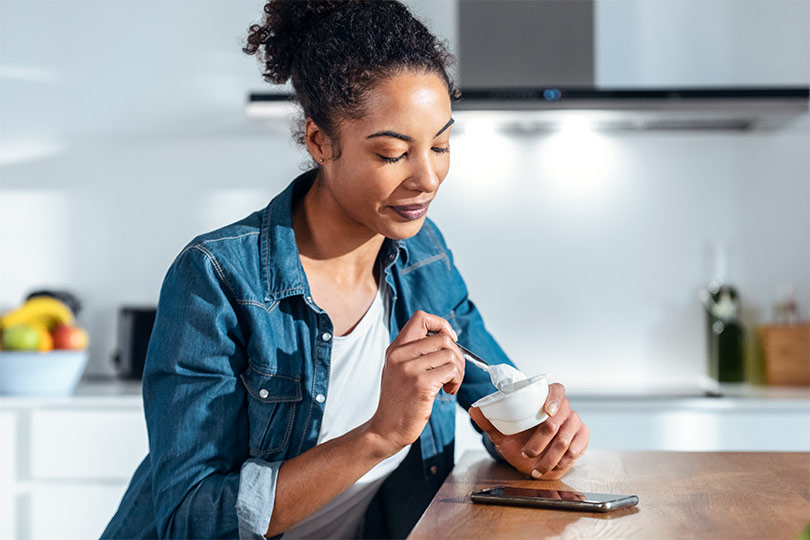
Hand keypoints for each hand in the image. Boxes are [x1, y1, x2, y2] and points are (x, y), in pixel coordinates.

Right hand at [367, 310, 463, 456]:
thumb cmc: (397, 401)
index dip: (441, 324)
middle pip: (443, 338)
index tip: (449, 340)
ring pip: (451, 355)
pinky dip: (456, 381)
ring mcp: (410, 369)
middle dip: (457, 355)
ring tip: (450, 383)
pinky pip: (451, 371)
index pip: (421, 317)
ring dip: (459, 371)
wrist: (386, 429)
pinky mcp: (421, 384)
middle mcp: (400, 355)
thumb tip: (446, 339)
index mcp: (396, 348)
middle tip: (453, 372)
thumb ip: (414, 352)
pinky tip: (448, 391)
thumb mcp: (398, 369)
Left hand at [469, 383, 588, 479]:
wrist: (530, 459)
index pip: (556, 390)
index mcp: (544, 399)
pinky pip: (578, 447)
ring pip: (566, 438)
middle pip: (559, 418)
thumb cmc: (518, 440)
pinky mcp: (582, 437)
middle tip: (528, 452)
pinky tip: (553, 466)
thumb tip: (474, 409)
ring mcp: (574, 422)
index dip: (554, 399)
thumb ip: (489, 420)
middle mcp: (562, 409)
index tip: (547, 411)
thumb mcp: (502, 432)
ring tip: (537, 467)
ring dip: (550, 456)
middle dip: (542, 440)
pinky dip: (564, 460)